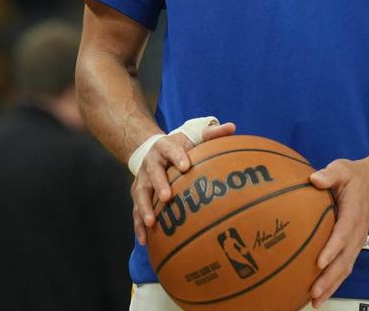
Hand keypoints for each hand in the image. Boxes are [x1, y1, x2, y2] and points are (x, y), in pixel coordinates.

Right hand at [132, 121, 234, 244]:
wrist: (153, 151)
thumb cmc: (180, 148)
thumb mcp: (194, 137)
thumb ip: (212, 134)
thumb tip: (232, 127)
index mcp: (165, 147)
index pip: (170, 148)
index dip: (177, 156)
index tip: (185, 166)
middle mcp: (150, 163)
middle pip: (152, 172)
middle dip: (158, 184)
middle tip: (166, 197)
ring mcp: (142, 180)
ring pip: (140, 193)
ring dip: (144, 208)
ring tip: (151, 223)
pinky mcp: (138, 195)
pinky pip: (136, 211)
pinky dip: (138, 225)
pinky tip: (144, 240)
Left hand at [308, 158, 368, 306]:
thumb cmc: (352, 176)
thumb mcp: (341, 168)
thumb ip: (329, 174)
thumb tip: (314, 179)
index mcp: (353, 213)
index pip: (343, 233)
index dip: (332, 248)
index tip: (319, 262)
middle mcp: (357, 232)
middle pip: (345, 259)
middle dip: (330, 277)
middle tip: (314, 291)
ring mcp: (357, 241)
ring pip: (345, 267)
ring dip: (331, 285)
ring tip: (315, 300)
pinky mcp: (353, 246)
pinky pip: (344, 267)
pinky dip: (334, 282)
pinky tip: (320, 293)